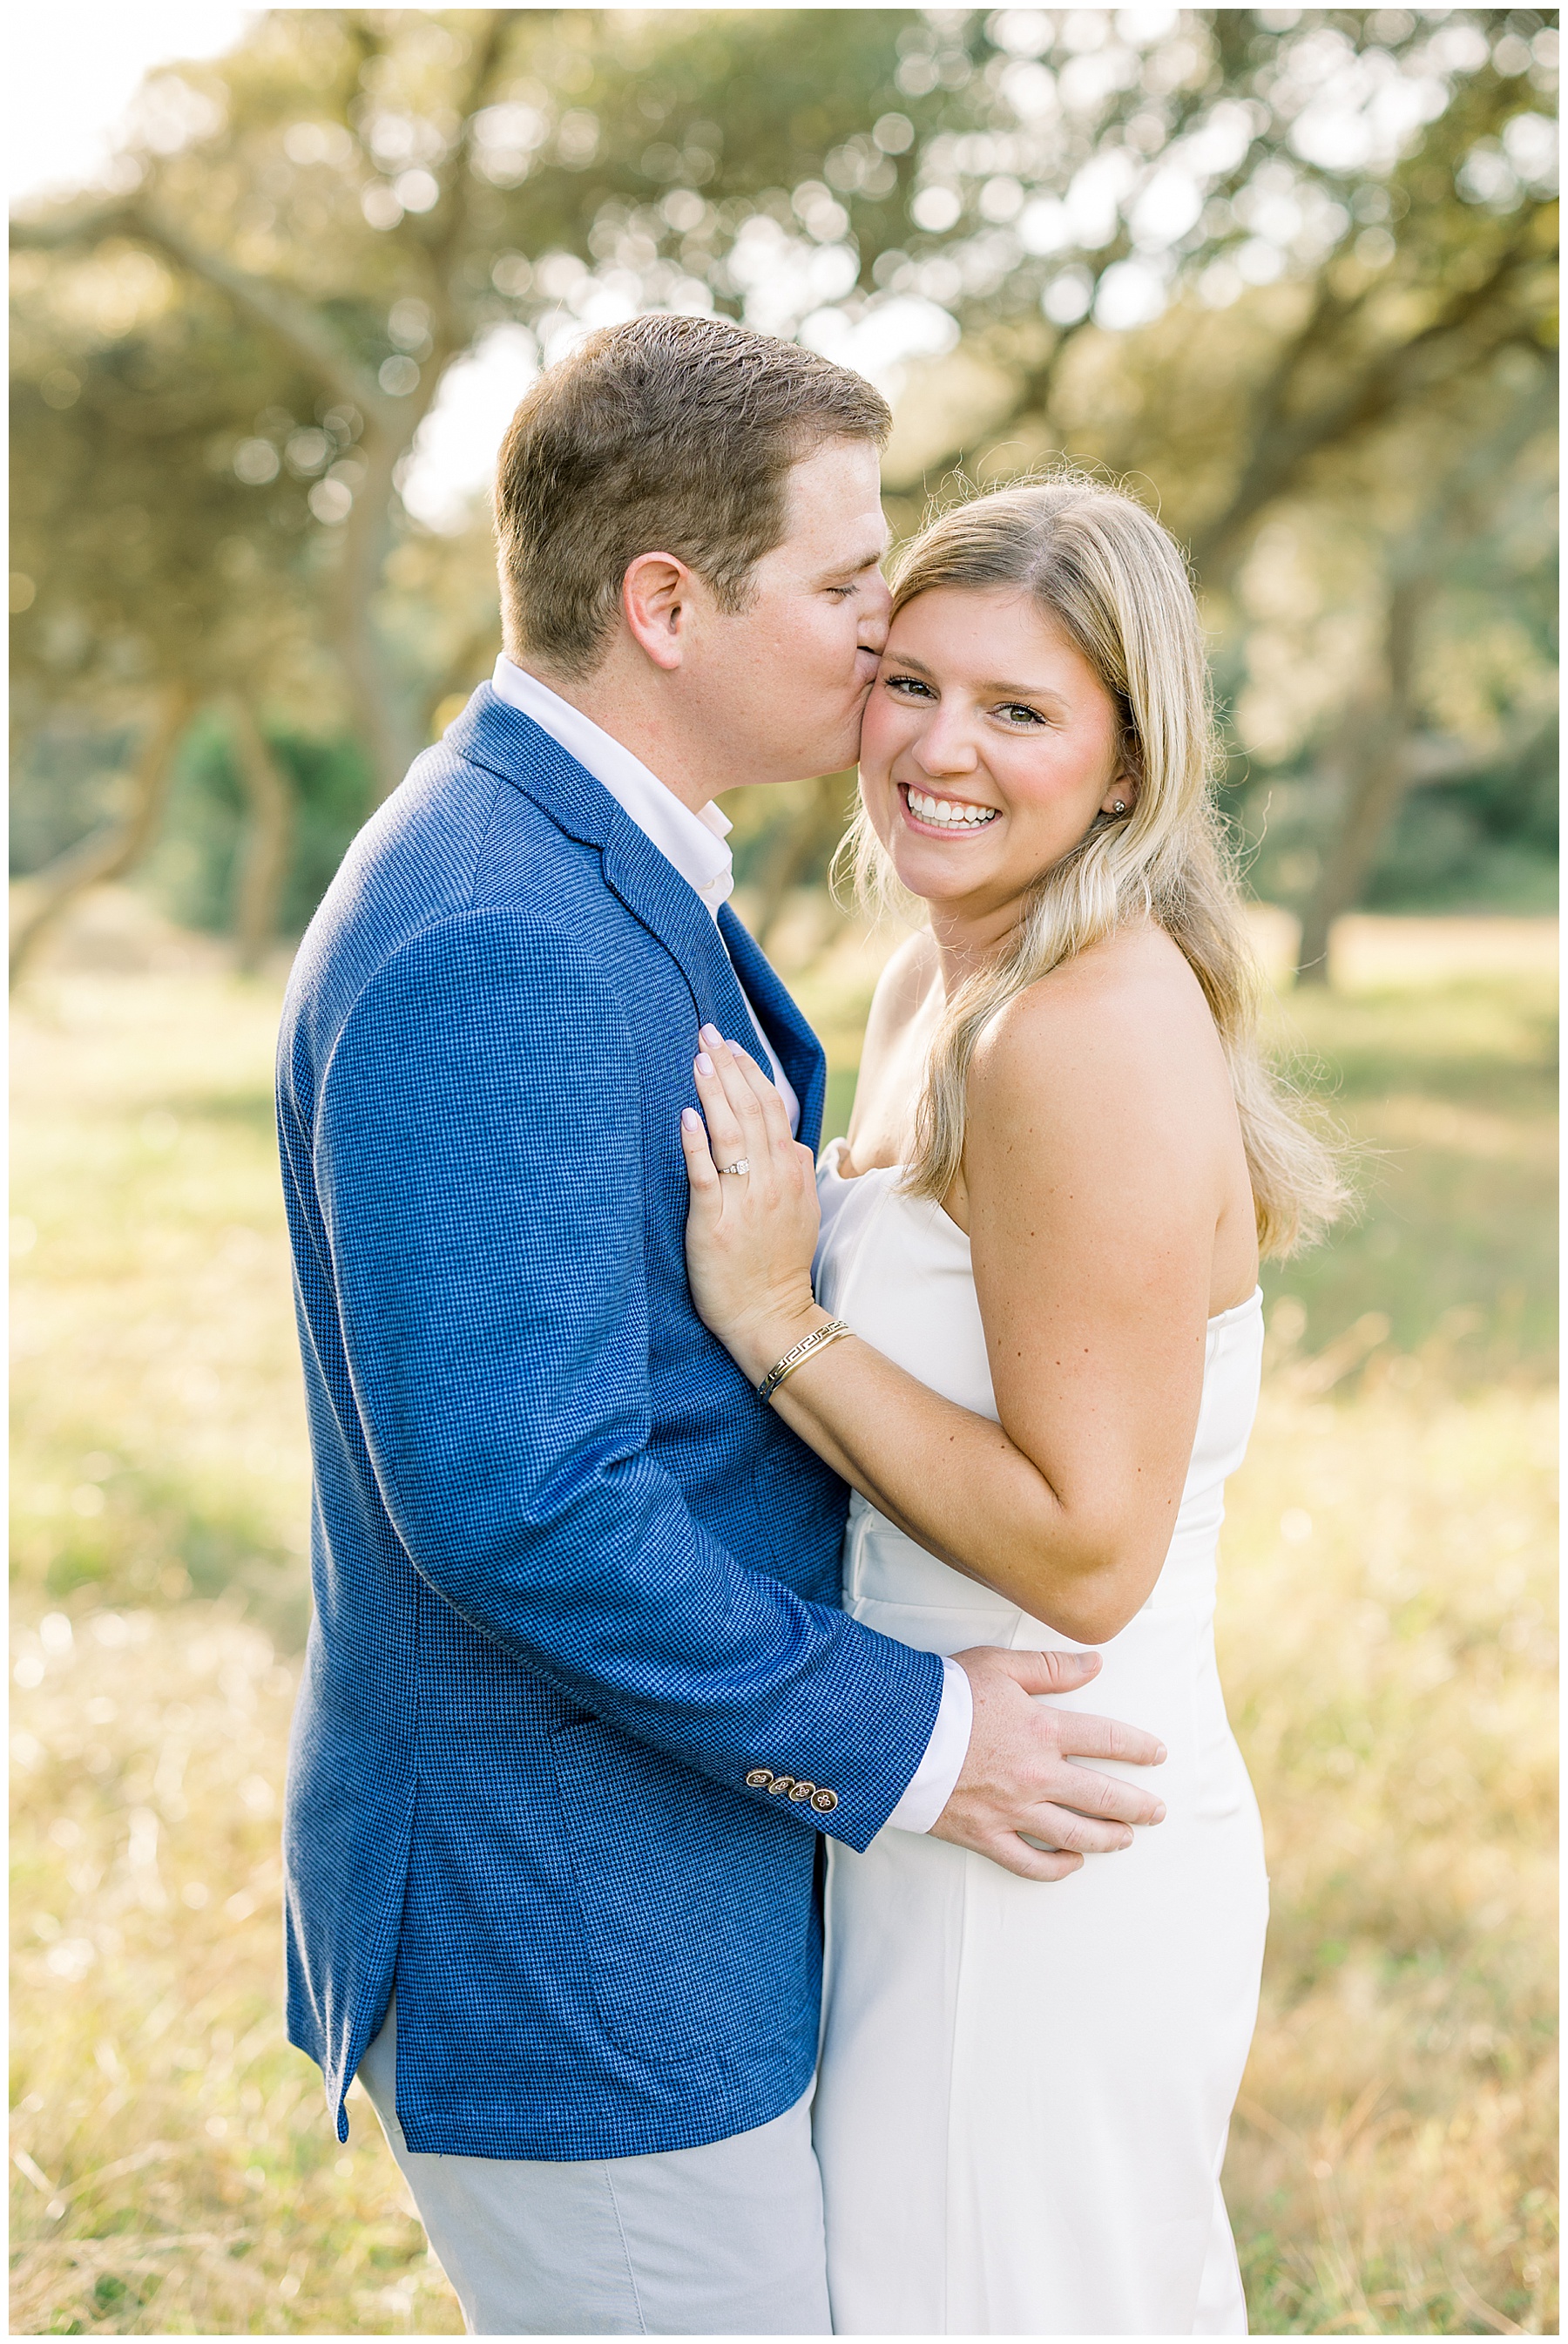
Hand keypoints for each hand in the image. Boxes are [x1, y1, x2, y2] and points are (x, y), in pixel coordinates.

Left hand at [679, 1026, 823, 1379]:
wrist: (769, 1316)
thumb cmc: (777, 1266)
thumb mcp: (802, 1214)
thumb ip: (797, 1174)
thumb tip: (793, 1144)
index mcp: (791, 1174)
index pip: (773, 1110)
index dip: (751, 1073)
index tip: (731, 1046)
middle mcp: (772, 1181)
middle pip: (751, 1111)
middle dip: (728, 1068)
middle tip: (707, 1033)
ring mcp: (745, 1201)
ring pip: (731, 1135)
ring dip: (714, 1091)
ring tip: (698, 1058)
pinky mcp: (715, 1223)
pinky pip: (706, 1176)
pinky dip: (697, 1144)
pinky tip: (687, 1116)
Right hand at [932, 1646, 1166, 1881]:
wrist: (894, 1733)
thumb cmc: (945, 1695)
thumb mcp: (1001, 1665)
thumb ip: (1051, 1667)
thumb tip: (1096, 1663)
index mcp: (1044, 1730)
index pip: (1108, 1740)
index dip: (1138, 1747)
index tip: (1157, 1753)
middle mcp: (1037, 1775)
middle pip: (1103, 1796)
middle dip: (1137, 1806)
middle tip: (1157, 1811)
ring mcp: (1014, 1810)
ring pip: (1075, 1834)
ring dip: (1109, 1838)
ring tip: (1127, 1838)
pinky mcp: (986, 1835)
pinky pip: (1029, 1863)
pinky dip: (1056, 1868)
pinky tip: (1073, 1864)